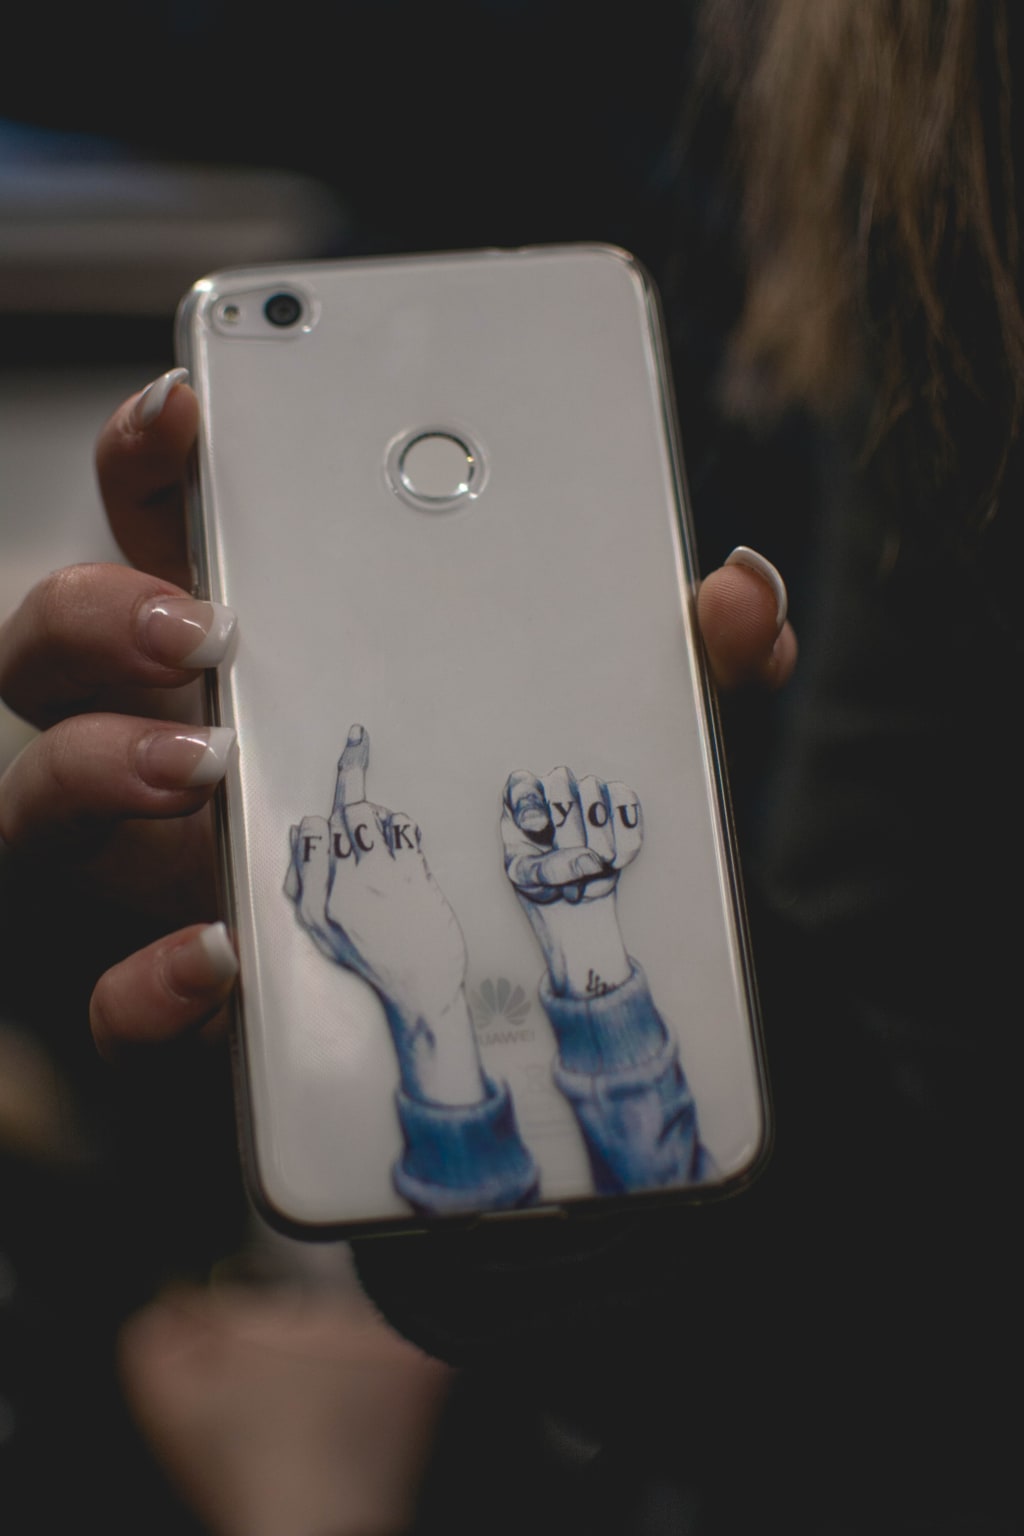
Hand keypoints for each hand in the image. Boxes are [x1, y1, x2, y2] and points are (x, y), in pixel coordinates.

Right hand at [0, 363, 794, 1061]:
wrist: (523, 1009)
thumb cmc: (523, 832)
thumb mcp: (608, 736)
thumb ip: (670, 665)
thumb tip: (739, 594)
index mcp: (267, 651)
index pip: (164, 524)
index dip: (152, 457)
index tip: (191, 407)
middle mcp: (183, 742)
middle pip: (51, 646)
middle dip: (94, 609)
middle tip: (201, 618)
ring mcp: (159, 866)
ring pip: (35, 799)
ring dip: (98, 766)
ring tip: (207, 760)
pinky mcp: (176, 992)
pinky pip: (107, 993)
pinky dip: (147, 977)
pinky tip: (221, 958)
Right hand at [285, 725, 483, 1105]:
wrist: (423, 990)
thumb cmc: (375, 959)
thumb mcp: (322, 932)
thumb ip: (305, 882)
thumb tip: (302, 830)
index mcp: (314, 904)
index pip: (308, 832)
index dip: (321, 819)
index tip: (329, 813)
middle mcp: (342, 890)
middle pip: (340, 815)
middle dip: (351, 777)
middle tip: (357, 739)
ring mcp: (380, 882)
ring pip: (369, 813)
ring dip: (377, 807)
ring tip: (380, 827)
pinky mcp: (414, 878)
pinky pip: (403, 827)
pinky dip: (402, 825)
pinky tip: (403, 843)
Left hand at [501, 767, 642, 997]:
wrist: (578, 919)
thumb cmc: (542, 898)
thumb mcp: (526, 885)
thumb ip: (543, 868)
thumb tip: (585, 859)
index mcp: (518, 811)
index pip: (522, 782)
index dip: (531, 800)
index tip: (539, 829)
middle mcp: (553, 799)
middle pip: (562, 784)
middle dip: (568, 829)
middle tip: (571, 866)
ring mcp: (587, 803)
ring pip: (595, 792)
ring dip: (596, 838)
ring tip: (591, 872)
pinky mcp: (619, 813)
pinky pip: (627, 801)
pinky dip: (625, 830)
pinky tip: (618, 858)